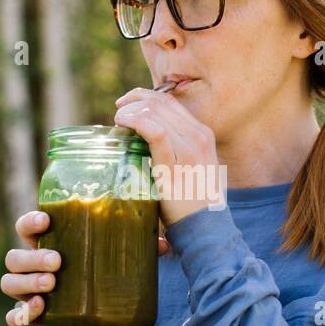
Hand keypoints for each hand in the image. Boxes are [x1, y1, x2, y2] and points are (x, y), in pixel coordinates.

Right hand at [3, 209, 170, 325]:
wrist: (94, 318)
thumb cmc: (100, 275)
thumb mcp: (114, 261)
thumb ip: (135, 250)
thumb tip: (163, 246)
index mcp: (48, 244)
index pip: (27, 226)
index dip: (30, 222)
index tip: (46, 220)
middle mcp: (31, 266)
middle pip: (14, 257)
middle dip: (33, 257)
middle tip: (58, 262)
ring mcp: (28, 292)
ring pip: (9, 283)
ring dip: (27, 283)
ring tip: (50, 284)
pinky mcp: (32, 318)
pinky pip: (14, 317)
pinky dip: (21, 314)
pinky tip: (37, 311)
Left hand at [115, 87, 219, 226]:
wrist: (207, 228)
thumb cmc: (193, 203)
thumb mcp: (192, 168)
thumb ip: (176, 151)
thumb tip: (148, 140)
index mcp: (203, 134)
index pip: (170, 102)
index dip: (144, 97)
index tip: (127, 105)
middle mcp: (198, 136)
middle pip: (160, 102)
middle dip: (134, 101)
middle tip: (119, 113)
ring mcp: (189, 148)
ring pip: (155, 111)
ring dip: (130, 112)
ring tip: (118, 123)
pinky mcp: (175, 163)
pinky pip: (154, 131)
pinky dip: (134, 121)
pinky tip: (122, 125)